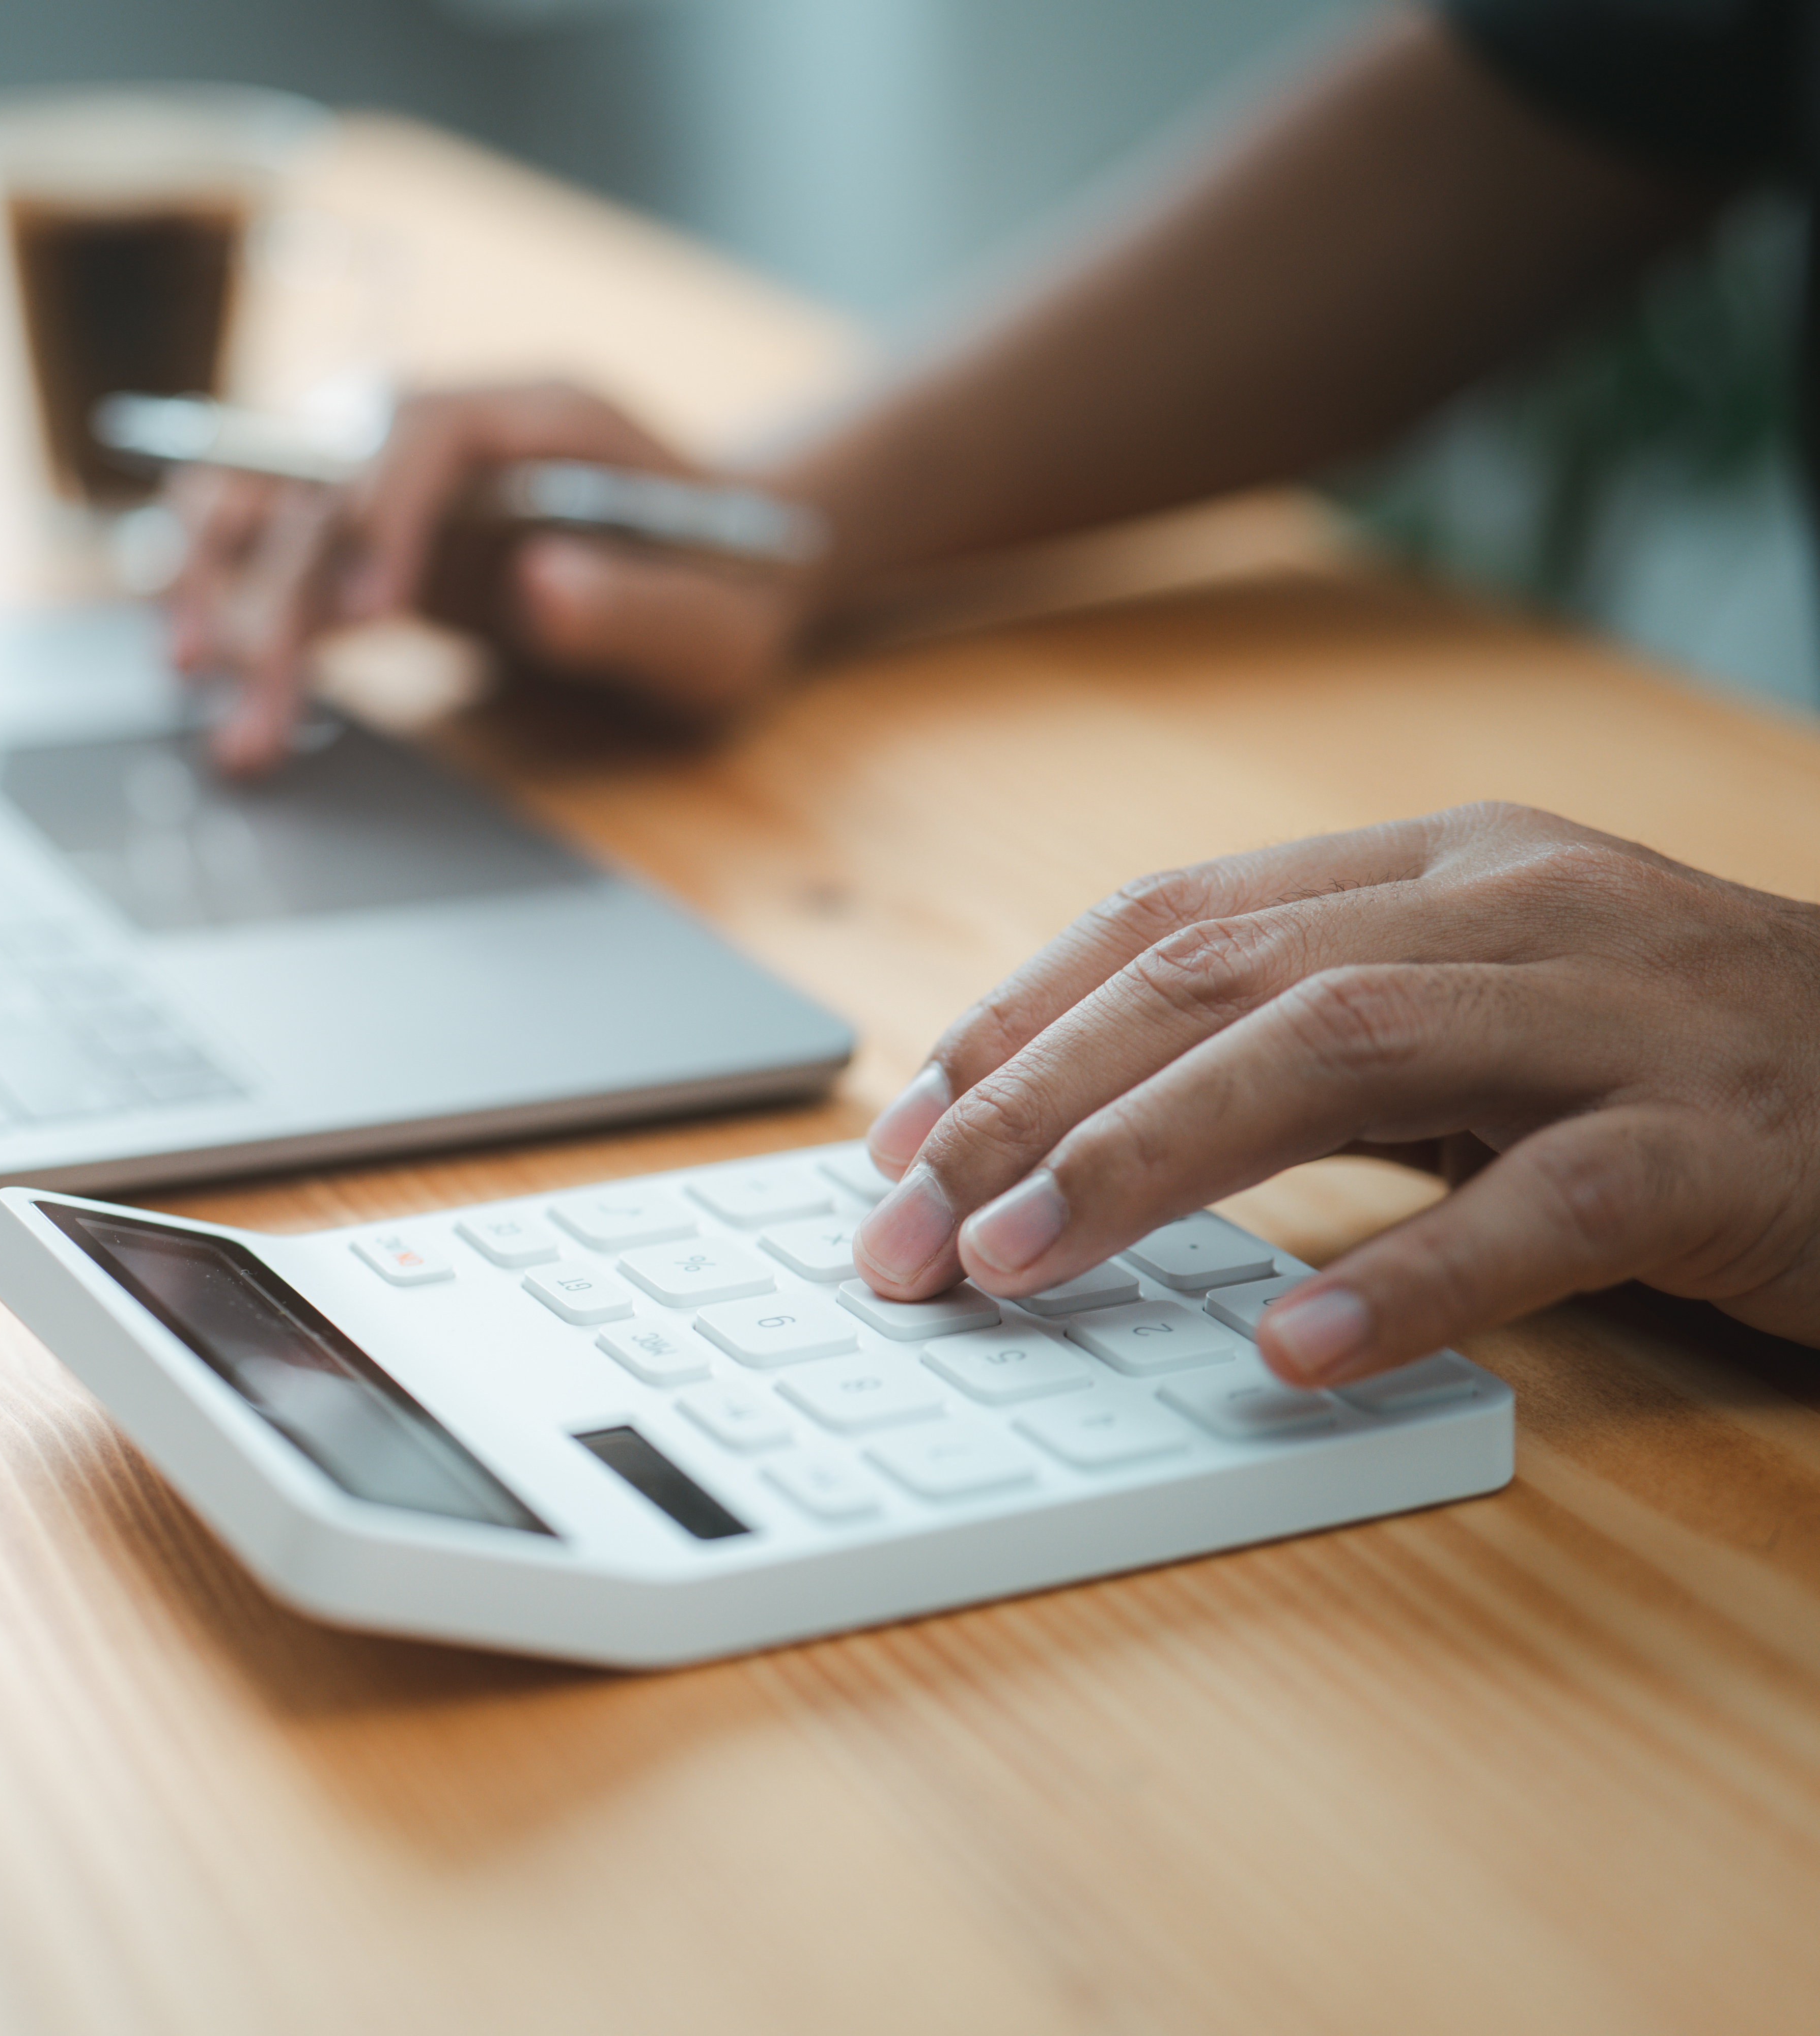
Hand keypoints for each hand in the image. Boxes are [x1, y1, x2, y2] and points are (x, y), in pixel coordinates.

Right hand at [162, 381, 818, 774]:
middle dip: (277, 585)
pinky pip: (281, 562)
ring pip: (273, 505)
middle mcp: (455, 431)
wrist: (726, 580)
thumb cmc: (733, 592)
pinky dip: (237, 609)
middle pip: (327, 476)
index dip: (383, 511)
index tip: (367, 612)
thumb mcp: (720, 619)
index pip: (428, 433)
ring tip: (195, 683)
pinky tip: (208, 677)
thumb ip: (640, 604)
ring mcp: (405, 484)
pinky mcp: (377, 545)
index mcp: (545, 416)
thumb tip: (541, 587)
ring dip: (222, 586)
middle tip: (246, 698)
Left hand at [851, 802, 1819, 1384]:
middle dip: (1027, 1105)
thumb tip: (1090, 1132)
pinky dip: (1407, 1276)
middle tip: (907, 1234)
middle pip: (1213, 979)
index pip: (1169, 921)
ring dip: (1148, 1161)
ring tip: (1021, 1264)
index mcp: (1438, 866)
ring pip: (1335, 1051)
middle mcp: (1513, 905)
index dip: (1012, 1026)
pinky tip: (1294, 1347)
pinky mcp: (1718, 1141)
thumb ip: (1312, 1054)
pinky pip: (1541, 1201)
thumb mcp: (1481, 1022)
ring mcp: (1621, 1013)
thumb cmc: (1688, 1066)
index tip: (893, 1141)